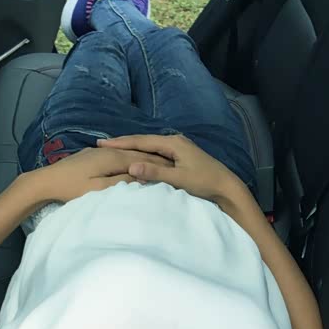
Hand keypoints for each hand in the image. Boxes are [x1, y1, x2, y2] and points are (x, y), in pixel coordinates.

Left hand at [30, 146, 173, 203]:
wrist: (47, 181)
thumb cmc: (72, 188)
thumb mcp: (99, 189)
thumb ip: (121, 182)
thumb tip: (142, 175)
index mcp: (113, 158)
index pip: (142, 159)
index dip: (158, 164)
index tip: (174, 170)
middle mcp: (108, 150)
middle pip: (136, 153)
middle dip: (153, 158)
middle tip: (171, 165)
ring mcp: (98, 151)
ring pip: (126, 153)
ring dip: (141, 157)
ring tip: (156, 163)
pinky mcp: (91, 155)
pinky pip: (116, 155)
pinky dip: (128, 159)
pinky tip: (131, 163)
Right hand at [96, 133, 240, 204]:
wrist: (226, 187)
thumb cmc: (204, 183)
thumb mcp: (178, 179)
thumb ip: (155, 172)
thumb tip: (131, 166)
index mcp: (173, 143)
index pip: (141, 141)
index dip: (120, 143)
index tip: (102, 144)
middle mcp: (174, 141)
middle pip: (143, 140)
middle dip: (122, 142)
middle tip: (102, 144)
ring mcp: (178, 148)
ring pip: (149, 146)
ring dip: (131, 147)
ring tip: (113, 149)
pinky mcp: (180, 156)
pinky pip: (155, 152)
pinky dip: (141, 154)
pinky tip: (134, 157)